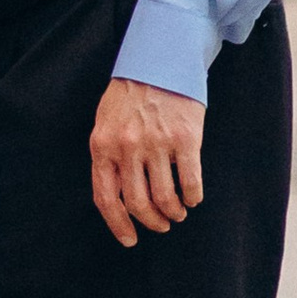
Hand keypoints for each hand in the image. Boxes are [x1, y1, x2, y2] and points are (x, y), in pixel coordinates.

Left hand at [91, 77, 204, 246]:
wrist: (160, 58)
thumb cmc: (131, 93)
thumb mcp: (106, 121)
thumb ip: (107, 155)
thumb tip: (116, 196)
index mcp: (103, 145)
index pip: (106, 198)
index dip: (118, 225)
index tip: (130, 239)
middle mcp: (128, 147)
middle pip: (138, 204)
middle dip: (151, 222)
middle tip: (161, 225)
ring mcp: (157, 144)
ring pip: (165, 198)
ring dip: (173, 212)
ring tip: (177, 213)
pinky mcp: (185, 139)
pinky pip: (190, 182)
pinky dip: (192, 197)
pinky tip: (193, 198)